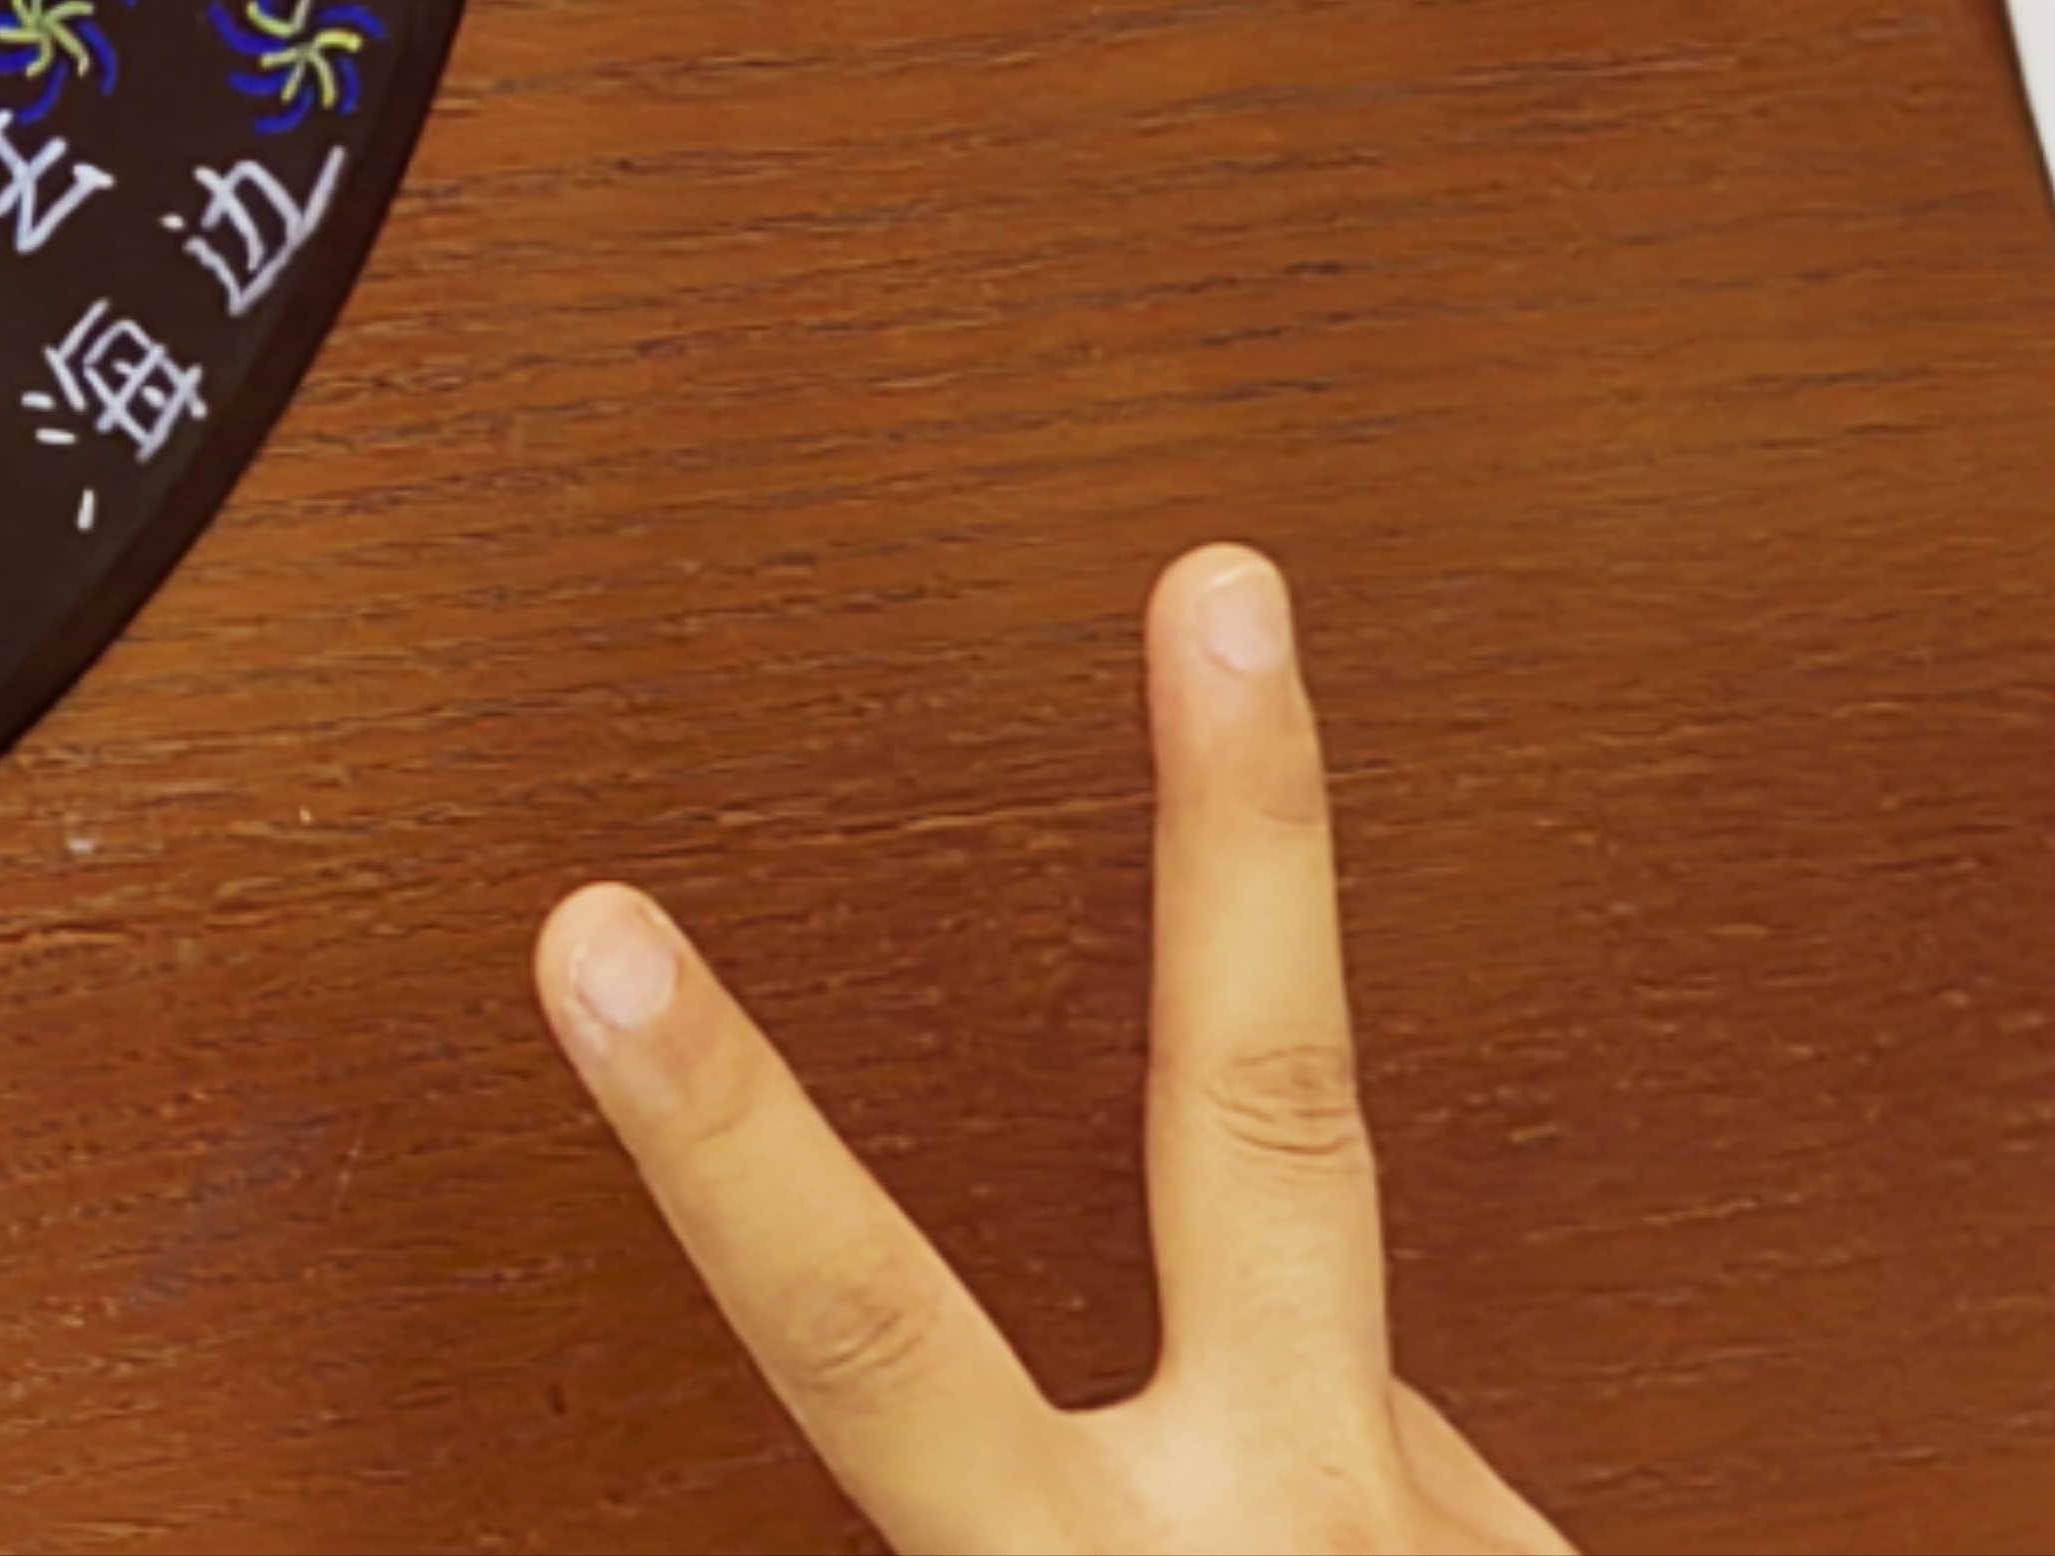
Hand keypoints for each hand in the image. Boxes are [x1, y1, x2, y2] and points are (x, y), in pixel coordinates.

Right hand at [532, 549, 1564, 1554]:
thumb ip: (1041, 1534)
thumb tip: (1060, 1466)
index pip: (870, 1330)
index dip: (727, 1125)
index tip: (600, 935)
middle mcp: (1304, 1525)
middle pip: (1264, 1110)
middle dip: (1247, 833)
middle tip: (1227, 593)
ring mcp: (1455, 1546)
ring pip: (1356, 1364)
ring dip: (1297, 1417)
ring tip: (1262, 1515)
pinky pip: (1441, 1494)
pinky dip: (1381, 1519)